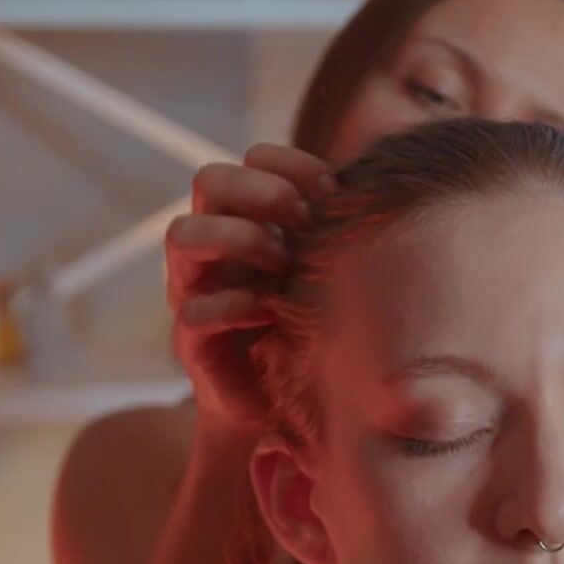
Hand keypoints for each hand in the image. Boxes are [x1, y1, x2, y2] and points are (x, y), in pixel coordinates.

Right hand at [166, 143, 333, 427]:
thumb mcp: (328, 272)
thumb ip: (338, 233)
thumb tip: (381, 190)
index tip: (333, 193)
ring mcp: (193, 290)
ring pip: (183, 234)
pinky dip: (237, 306)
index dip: (292, 165)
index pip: (255, 158)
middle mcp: (213, 246)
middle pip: (210, 179)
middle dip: (261, 193)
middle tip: (302, 223)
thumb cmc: (310, 328)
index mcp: (247, 219)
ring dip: (239, 240)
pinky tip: (272, 315)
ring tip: (282, 265)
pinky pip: (194, 309)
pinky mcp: (191, 340)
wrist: (278, 405)